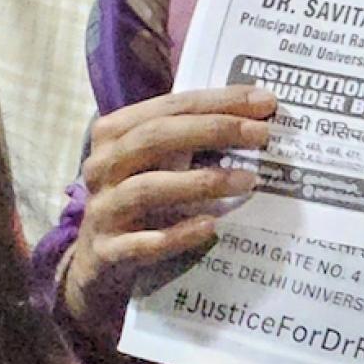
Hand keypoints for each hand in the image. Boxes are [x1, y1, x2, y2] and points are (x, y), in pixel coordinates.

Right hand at [60, 85, 275, 348]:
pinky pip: (142, 243)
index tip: (264, 101)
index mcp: (113, 134)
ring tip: (248, 180)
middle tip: (261, 133)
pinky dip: (178, 234)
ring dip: (201, 182)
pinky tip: (212, 226)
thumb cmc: (138, 202)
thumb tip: (254, 120)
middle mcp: (101, 166)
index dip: (216, 101)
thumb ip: (188, 140)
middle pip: (154, 138)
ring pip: (147, 188)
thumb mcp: (152, 163)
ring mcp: (101, 210)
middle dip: (212, 130)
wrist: (99, 263)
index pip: (167, 107)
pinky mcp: (107, 252)